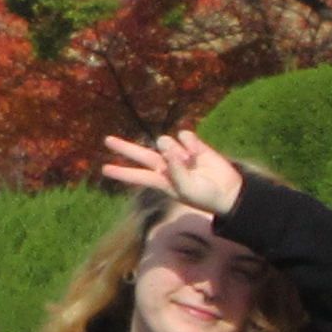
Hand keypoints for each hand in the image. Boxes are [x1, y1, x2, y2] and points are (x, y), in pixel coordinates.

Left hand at [96, 128, 243, 221]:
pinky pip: (183, 135)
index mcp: (160, 181)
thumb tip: (167, 150)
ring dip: (175, 150)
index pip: (136, 176)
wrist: (227, 190)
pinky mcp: (192, 145)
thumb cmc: (204, 195)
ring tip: (189, 162)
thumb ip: (175, 171)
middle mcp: (165, 166)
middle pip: (140, 154)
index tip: (104, 170)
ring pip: (164, 142)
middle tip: (107, 140)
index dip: (121, 172)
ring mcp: (178, 154)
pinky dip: (189, 143)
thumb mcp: (186, 189)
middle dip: (124, 148)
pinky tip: (197, 154)